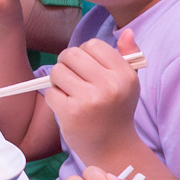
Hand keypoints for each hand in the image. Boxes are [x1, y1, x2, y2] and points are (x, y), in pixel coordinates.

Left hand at [41, 31, 142, 160]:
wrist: (113, 148)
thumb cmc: (117, 110)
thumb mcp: (129, 83)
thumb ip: (127, 56)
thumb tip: (127, 32)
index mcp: (124, 74)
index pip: (93, 44)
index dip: (84, 53)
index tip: (86, 66)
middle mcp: (109, 85)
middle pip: (71, 54)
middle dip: (66, 63)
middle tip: (72, 77)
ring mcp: (89, 100)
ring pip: (57, 71)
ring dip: (58, 81)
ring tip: (70, 92)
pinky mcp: (71, 113)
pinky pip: (51, 92)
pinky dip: (54, 98)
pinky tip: (67, 107)